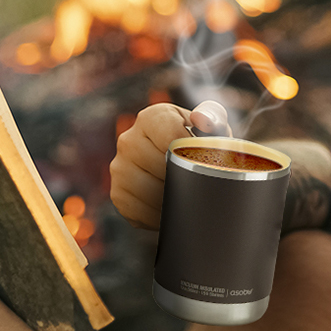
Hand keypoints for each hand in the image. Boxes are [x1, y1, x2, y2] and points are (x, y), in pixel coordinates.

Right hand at [110, 100, 231, 229]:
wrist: (183, 162)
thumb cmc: (200, 141)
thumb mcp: (211, 123)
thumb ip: (212, 115)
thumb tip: (202, 121)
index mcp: (151, 118)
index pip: (170, 139)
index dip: (191, 155)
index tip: (203, 162)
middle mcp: (129, 140)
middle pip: (159, 167)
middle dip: (182, 178)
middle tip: (198, 182)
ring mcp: (120, 168)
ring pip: (147, 191)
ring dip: (171, 198)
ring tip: (187, 195)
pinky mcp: (118, 194)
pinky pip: (138, 212)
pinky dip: (158, 215)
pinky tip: (171, 208)